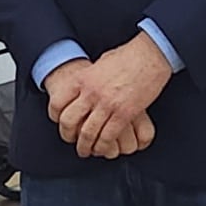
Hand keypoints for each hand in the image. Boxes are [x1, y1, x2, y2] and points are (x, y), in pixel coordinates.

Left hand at [47, 38, 171, 160]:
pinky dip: (103, 146)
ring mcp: (107, 104)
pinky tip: (103, 148)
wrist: (151, 55)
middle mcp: (91, 93)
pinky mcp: (124, 113)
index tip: (59, 122)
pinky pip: (108, 136)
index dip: (55, 116)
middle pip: (69, 121)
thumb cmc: (129, 56)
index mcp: (83, 79)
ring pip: (87, 133)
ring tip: (86, 150)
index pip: (58, 102)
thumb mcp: (100, 64)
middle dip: (68, 135)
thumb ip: (90, 78)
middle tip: (71, 140)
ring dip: (85, 146)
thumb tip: (85, 86)